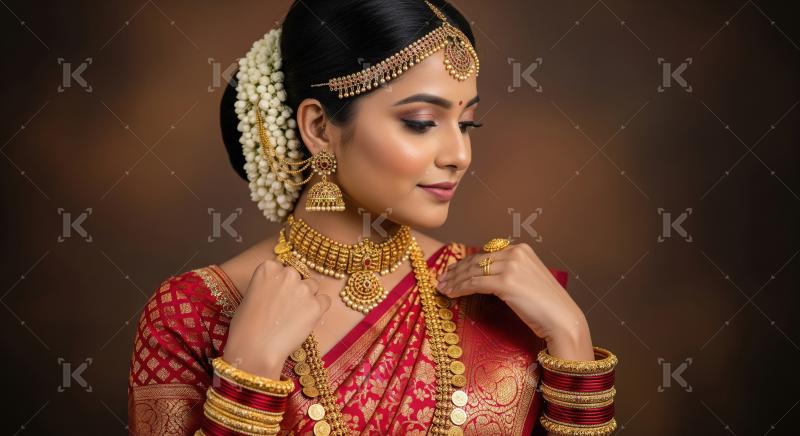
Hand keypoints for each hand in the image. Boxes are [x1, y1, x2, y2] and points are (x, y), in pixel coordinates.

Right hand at [223, 259, 331, 378]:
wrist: (255, 348)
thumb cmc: (247, 327)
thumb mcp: (251, 296)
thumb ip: (268, 285)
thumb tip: (280, 288)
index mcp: (268, 268)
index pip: (283, 267)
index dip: (281, 283)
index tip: (277, 294)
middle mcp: (287, 273)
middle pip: (300, 275)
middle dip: (296, 288)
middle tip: (287, 307)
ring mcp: (303, 289)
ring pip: (313, 286)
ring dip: (308, 297)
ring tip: (295, 316)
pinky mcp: (316, 305)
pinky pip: (325, 301)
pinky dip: (319, 309)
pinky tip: (306, 320)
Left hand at [436, 243, 589, 347]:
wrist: (563, 320)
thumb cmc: (546, 307)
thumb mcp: (528, 281)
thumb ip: (509, 273)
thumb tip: (483, 276)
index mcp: (521, 249)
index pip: (485, 254)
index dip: (464, 263)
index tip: (451, 271)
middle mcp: (516, 252)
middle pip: (476, 261)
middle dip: (455, 271)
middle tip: (441, 280)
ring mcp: (511, 266)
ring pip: (473, 271)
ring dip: (454, 280)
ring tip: (442, 288)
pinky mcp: (506, 282)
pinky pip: (475, 283)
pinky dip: (459, 288)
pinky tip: (450, 293)